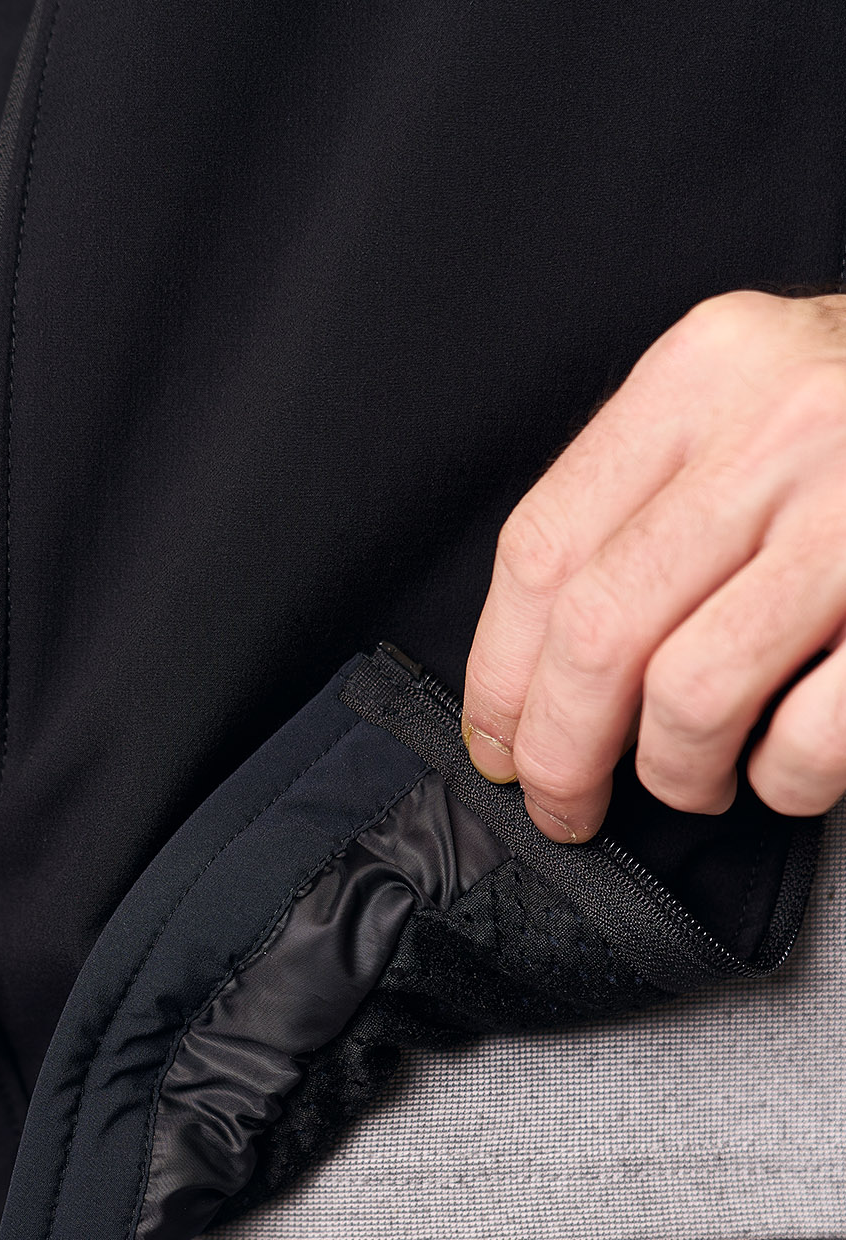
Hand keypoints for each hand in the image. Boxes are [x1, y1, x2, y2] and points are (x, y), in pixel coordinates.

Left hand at [462, 290, 845, 840]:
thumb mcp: (752, 400)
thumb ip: (651, 495)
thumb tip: (532, 668)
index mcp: (706, 371)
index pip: (541, 549)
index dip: (498, 674)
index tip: (496, 742)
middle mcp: (781, 426)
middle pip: (596, 632)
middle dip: (561, 751)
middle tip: (564, 802)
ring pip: (691, 694)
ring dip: (673, 773)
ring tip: (693, 778)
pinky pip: (809, 736)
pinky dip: (782, 782)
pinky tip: (783, 766)